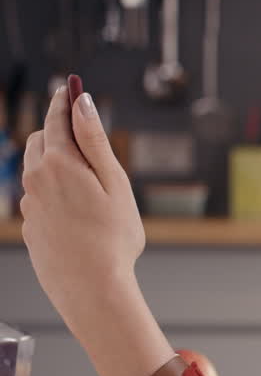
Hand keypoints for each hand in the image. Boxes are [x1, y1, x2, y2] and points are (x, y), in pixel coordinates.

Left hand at [21, 85, 144, 330]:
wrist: (90, 288)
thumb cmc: (113, 238)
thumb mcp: (114, 183)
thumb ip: (95, 140)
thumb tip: (81, 103)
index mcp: (60, 164)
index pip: (56, 120)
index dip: (63, 101)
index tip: (69, 88)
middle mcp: (36, 180)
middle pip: (41, 141)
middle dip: (58, 131)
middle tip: (82, 134)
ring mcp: (29, 204)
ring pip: (37, 170)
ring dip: (56, 163)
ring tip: (87, 181)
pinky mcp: (30, 226)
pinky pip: (38, 198)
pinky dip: (54, 192)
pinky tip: (78, 214)